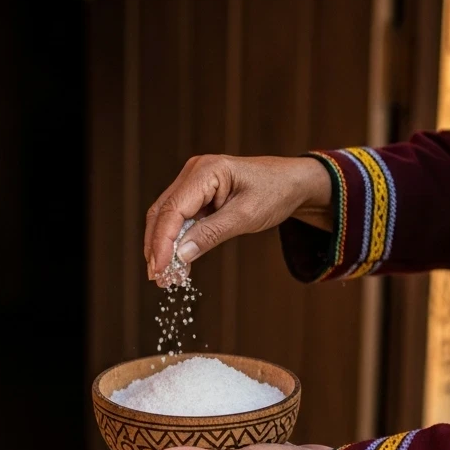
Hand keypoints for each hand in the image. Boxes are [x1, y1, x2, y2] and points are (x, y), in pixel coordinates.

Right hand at [144, 154, 332, 284]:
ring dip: (163, 246)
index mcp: (206, 170)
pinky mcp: (197, 193)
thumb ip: (211, 234)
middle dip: (157, 247)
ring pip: (166, 217)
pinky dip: (176, 241)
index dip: (162, 242)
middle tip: (158, 278)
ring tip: (166, 275)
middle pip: (162, 212)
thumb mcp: (246, 217)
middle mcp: (194, 172)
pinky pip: (180, 218)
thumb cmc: (274, 192)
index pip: (173, 210)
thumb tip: (181, 255)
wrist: (292, 182)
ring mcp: (193, 181)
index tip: (159, 270)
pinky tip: (178, 262)